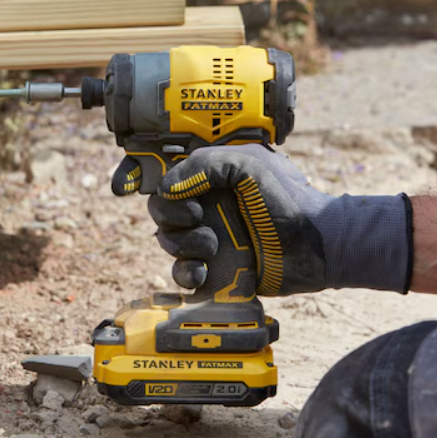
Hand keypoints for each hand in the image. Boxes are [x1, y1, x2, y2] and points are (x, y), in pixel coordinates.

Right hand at [149, 144, 411, 295]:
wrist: (315, 243)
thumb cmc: (287, 197)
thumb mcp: (247, 164)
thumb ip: (203, 165)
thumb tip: (167, 188)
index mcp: (210, 175)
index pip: (165, 172)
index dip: (136, 175)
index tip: (121, 185)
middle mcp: (206, 204)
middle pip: (160, 209)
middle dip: (171, 215)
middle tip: (197, 218)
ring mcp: (210, 237)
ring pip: (167, 241)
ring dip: (182, 244)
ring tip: (213, 246)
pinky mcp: (216, 269)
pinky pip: (183, 273)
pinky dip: (185, 273)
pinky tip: (203, 272)